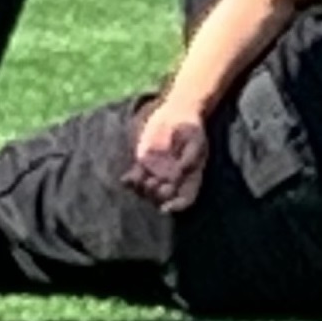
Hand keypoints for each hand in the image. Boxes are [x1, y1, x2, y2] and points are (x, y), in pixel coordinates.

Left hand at [124, 99, 208, 213]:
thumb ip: (190, 158)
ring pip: (148, 191)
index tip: (166, 208)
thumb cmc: (190, 128)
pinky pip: (136, 177)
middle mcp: (173, 180)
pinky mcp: (143, 163)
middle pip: (163, 198)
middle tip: (153, 185)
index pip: (184, 199)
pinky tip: (126, 180)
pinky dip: (130, 181)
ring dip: (142, 190)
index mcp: (189, 178)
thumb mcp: (195, 141)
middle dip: (157, 196)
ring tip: (139, 182)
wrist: (175, 112)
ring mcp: (157, 173)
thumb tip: (179, 173)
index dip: (176, 206)